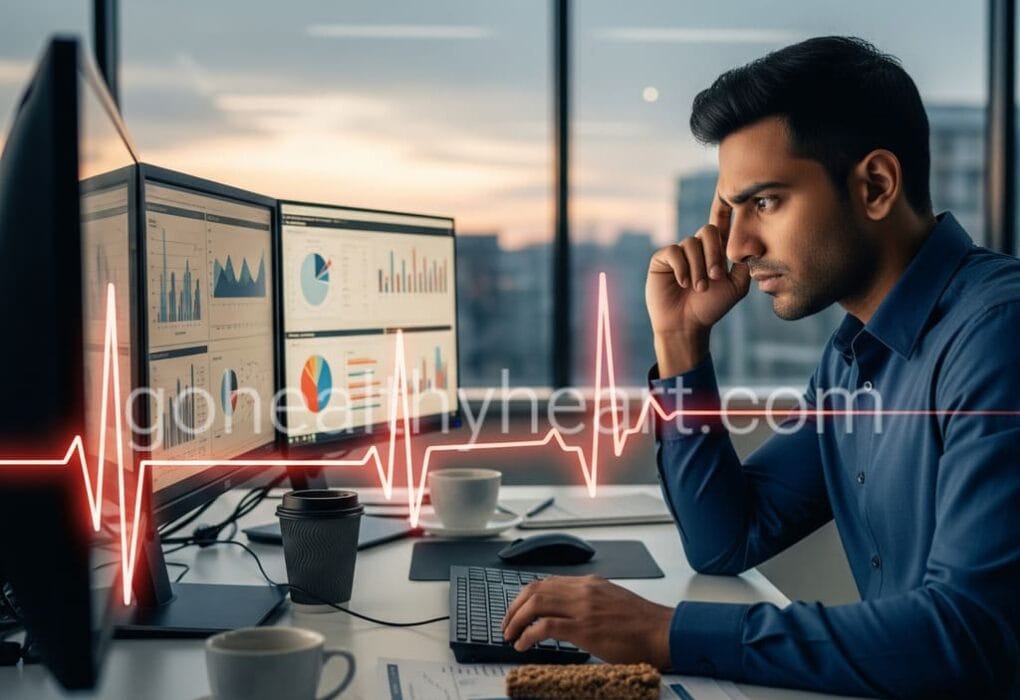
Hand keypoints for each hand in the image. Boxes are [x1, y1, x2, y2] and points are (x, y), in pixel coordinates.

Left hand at [501, 575, 673, 668]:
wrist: (662, 632)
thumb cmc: (641, 623)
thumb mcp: (611, 601)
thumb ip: (589, 601)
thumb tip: (569, 613)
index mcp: (589, 583)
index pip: (546, 582)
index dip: (525, 597)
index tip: (516, 611)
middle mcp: (583, 590)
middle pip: (535, 590)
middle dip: (514, 608)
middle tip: (506, 625)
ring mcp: (582, 607)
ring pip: (535, 604)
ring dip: (516, 620)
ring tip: (511, 636)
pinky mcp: (584, 628)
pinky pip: (545, 626)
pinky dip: (528, 635)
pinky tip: (524, 645)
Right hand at [645, 188, 750, 373]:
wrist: (686, 325)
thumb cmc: (710, 308)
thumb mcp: (736, 287)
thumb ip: (745, 266)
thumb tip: (753, 245)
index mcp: (715, 252)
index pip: (722, 228)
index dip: (726, 215)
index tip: (732, 206)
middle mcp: (697, 249)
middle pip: (708, 230)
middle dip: (714, 252)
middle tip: (715, 276)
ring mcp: (679, 253)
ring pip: (691, 243)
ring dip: (698, 267)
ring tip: (699, 288)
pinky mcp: (662, 260)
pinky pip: (674, 251)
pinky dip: (682, 267)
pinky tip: (683, 283)